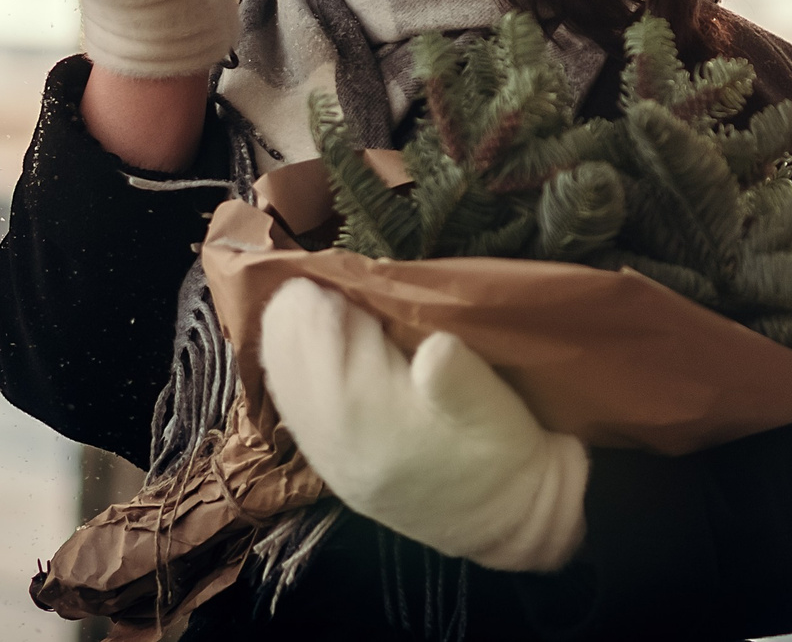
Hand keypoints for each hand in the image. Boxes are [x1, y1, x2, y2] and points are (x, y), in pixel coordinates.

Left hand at [259, 280, 586, 572]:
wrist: (506, 520)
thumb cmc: (503, 454)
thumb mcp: (495, 409)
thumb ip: (459, 376)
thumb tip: (432, 344)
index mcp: (374, 424)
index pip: (324, 352)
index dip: (320, 307)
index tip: (327, 272)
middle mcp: (337, 444)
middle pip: (292, 368)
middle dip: (297, 320)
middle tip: (313, 281)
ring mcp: (330, 461)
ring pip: (285, 388)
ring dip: (289, 343)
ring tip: (303, 307)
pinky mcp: (333, 469)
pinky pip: (293, 411)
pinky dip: (291, 372)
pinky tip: (305, 350)